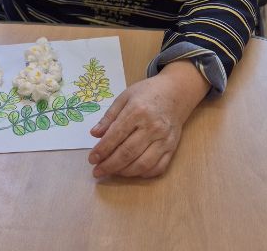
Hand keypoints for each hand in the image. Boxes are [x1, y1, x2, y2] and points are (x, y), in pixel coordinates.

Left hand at [87, 63, 208, 178]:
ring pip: (143, 164)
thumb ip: (109, 116)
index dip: (102, 150)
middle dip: (110, 165)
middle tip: (97, 172)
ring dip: (124, 172)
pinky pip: (158, 167)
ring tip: (112, 172)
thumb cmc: (147, 93)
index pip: (116, 135)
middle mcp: (152, 127)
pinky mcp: (173, 147)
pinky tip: (131, 171)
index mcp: (137, 111)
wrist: (175, 92)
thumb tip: (94, 134)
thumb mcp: (124, 97)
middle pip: (128, 152)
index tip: (91, 159)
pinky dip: (143, 174)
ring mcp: (164, 139)